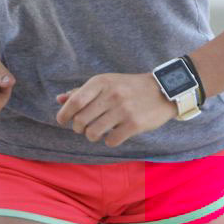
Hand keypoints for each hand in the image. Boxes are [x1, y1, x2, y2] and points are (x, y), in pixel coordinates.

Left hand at [56, 72, 176, 146]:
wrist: (164, 90)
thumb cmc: (130, 87)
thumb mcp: (107, 82)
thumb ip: (83, 91)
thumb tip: (60, 99)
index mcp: (102, 82)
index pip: (74, 102)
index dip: (64, 115)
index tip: (64, 121)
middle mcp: (112, 94)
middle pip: (81, 120)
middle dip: (79, 128)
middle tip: (84, 127)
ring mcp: (124, 110)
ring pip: (93, 133)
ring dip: (92, 136)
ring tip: (98, 131)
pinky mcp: (134, 124)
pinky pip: (111, 141)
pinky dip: (110, 141)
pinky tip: (115, 134)